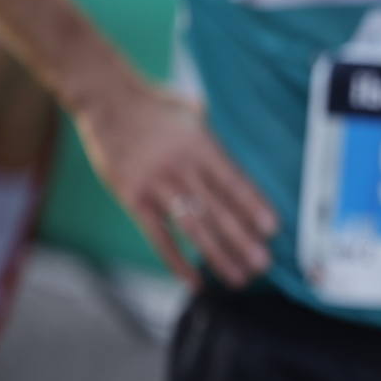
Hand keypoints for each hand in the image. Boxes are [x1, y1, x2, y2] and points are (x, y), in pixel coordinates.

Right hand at [73, 80, 276, 288]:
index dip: (253, 207)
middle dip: (242, 240)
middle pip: (217, 210)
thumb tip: (246, 150)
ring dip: (218, 256)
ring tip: (238, 277)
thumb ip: (217, 138)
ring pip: (192, 228)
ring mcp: (156, 185)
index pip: (234, 182)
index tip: (272, 230)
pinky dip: (176, 261)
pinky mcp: (132, 199)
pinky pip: (157, 236)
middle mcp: (181, 168)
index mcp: (202, 147)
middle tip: (263, 265)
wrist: (107, 100)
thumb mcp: (194, 112)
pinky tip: (194, 280)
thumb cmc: (157, 105)